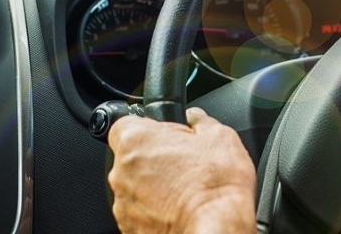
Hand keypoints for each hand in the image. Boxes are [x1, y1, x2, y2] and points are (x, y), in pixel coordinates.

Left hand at [107, 108, 256, 233]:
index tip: (166, 135)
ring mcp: (123, 204)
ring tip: (184, 189)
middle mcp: (121, 173)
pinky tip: (179, 208)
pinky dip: (155, 210)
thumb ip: (200, 121)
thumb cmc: (215, 186)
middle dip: (153, 158)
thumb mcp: (219, 137)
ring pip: (134, 186)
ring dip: (153, 185)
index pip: (125, 123)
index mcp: (135, 141)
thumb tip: (195, 118)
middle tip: (182, 163)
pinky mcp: (129, 228)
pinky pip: (139, 212)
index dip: (148, 128)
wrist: (216, 229)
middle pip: (130, 156)